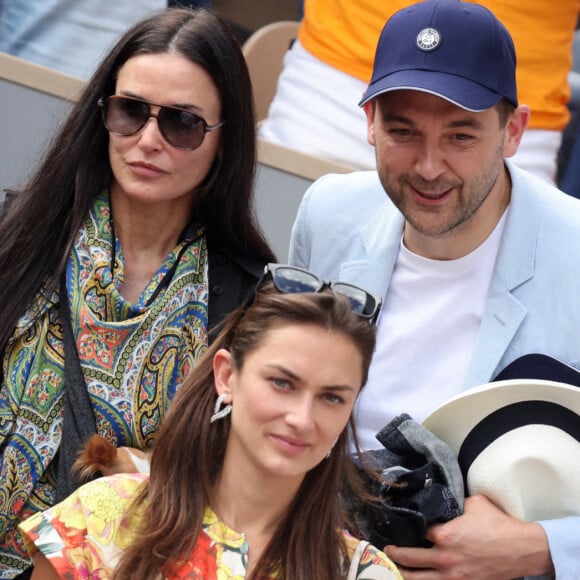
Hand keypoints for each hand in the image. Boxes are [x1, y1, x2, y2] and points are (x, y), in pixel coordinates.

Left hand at [385, 495, 553, 578]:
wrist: (522, 549)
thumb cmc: (498, 524)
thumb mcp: (473, 503)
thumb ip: (452, 502)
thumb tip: (441, 498)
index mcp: (444, 535)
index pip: (415, 530)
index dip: (405, 526)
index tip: (396, 523)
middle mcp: (445, 557)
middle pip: (409, 558)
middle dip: (395, 553)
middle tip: (387, 549)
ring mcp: (453, 576)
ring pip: (418, 579)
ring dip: (403, 573)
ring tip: (394, 568)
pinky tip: (418, 578)